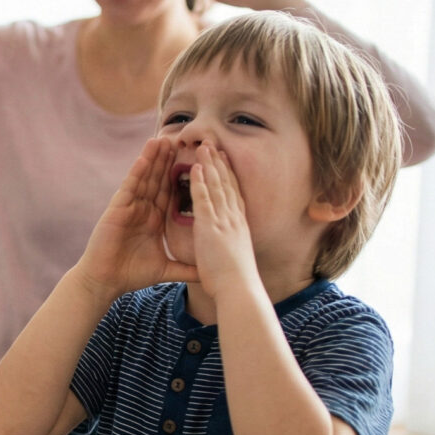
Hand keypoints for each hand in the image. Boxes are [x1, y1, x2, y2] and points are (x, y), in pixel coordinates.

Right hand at [75, 137, 199, 297]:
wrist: (106, 282)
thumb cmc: (131, 276)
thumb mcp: (166, 270)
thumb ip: (186, 269)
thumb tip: (208, 275)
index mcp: (154, 220)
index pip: (170, 193)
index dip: (180, 176)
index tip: (194, 160)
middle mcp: (142, 210)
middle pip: (158, 180)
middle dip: (168, 160)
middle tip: (181, 138)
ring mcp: (129, 207)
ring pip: (144, 178)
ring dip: (153, 159)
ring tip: (163, 139)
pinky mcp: (117, 209)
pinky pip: (129, 186)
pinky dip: (137, 172)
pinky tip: (144, 157)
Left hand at [182, 142, 260, 300]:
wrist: (239, 290)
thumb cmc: (235, 281)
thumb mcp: (235, 259)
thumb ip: (230, 247)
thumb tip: (230, 247)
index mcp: (239, 226)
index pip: (234, 195)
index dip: (229, 176)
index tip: (225, 161)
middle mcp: (234, 218)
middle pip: (227, 184)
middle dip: (220, 163)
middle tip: (214, 145)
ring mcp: (225, 220)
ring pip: (217, 186)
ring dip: (210, 165)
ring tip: (204, 146)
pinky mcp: (212, 226)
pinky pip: (205, 199)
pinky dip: (200, 182)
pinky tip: (195, 167)